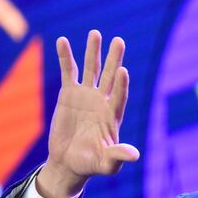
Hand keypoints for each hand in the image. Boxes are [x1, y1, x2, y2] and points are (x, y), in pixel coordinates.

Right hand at [36, 30, 139, 197]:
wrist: (69, 162)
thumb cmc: (91, 164)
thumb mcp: (106, 164)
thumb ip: (118, 156)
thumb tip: (135, 155)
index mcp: (112, 115)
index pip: (119, 95)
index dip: (121, 84)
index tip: (122, 70)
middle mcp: (102, 101)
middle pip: (109, 76)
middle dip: (113, 59)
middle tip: (118, 40)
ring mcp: (86, 95)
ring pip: (91, 69)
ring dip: (93, 52)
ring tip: (95, 33)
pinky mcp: (69, 93)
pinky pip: (68, 72)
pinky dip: (65, 57)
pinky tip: (62, 41)